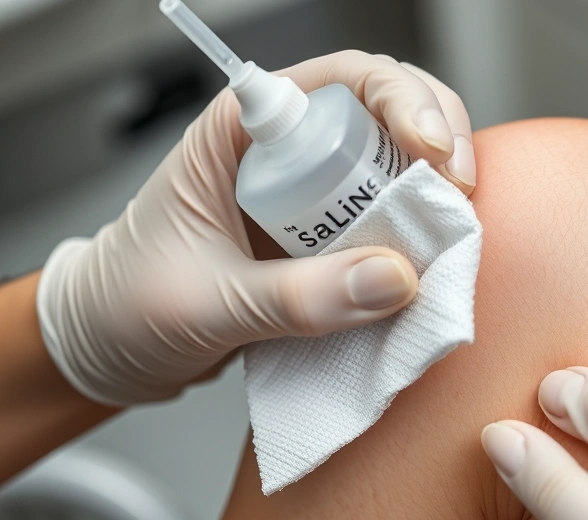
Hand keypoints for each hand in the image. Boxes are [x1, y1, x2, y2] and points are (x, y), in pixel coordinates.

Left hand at [36, 51, 474, 405]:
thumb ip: (297, 297)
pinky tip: (436, 261)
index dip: (401, 100)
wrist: (109, 349)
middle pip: (389, 110)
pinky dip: (422, 239)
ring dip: (436, 193)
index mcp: (244, 133)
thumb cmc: (128, 306)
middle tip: (457, 194)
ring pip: (400, 167)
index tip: (430, 154)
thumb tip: (396, 280)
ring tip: (453, 232)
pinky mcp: (331, 243)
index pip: (343, 80)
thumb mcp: (208, 303)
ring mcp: (315, 198)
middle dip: (438, 140)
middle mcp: (289, 152)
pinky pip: (393, 226)